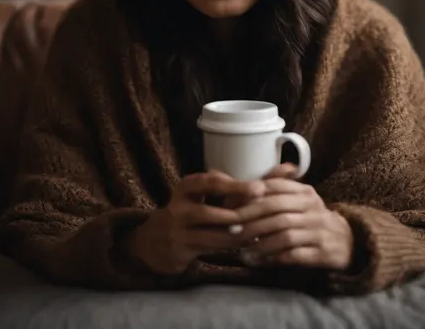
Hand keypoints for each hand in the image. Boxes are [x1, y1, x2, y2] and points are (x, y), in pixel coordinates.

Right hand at [127, 170, 263, 274]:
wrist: (152, 242)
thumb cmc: (186, 212)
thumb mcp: (198, 194)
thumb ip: (227, 184)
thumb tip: (272, 173)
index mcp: (185, 188)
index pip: (211, 183)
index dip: (236, 186)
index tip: (259, 187)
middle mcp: (178, 209)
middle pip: (210, 212)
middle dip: (239, 213)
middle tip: (263, 214)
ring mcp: (178, 232)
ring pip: (214, 234)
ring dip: (239, 234)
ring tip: (259, 230)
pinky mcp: (181, 252)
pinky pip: (212, 249)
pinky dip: (233, 246)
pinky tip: (249, 242)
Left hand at [234, 164, 353, 269]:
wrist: (347, 241)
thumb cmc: (312, 219)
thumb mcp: (299, 199)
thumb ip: (275, 188)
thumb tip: (243, 183)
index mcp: (305, 192)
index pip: (276, 187)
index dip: (252, 195)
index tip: (231, 205)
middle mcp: (314, 208)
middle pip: (277, 210)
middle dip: (251, 220)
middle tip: (232, 229)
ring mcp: (319, 231)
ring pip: (284, 234)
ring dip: (260, 242)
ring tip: (241, 248)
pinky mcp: (322, 252)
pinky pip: (294, 255)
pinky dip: (274, 258)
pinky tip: (259, 261)